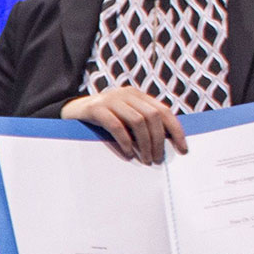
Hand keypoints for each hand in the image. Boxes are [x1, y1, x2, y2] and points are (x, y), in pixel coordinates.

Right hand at [62, 87, 186, 163]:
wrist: (71, 113)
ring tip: (145, 160)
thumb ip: (142, 123)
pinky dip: (125, 142)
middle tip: (157, 159)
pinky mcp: (96, 108)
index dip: (175, 130)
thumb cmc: (102, 120)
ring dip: (144, 143)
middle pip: (152, 116)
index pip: (164, 110)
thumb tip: (166, 143)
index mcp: (137, 95)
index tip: (182, 149)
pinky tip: (128, 154)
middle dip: (158, 140)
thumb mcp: (125, 117)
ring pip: (137, 121)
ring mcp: (110, 99)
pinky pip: (116, 126)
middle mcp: (126, 94)